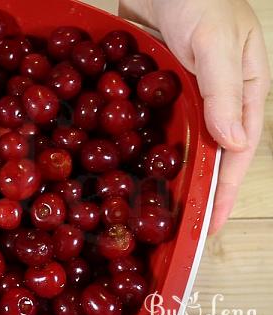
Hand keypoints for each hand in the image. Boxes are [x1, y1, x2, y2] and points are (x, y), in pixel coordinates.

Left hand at [120, 0, 270, 233]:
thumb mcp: (219, 45)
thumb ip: (225, 92)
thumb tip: (234, 146)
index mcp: (240, 92)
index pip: (236, 152)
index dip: (223, 191)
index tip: (209, 226)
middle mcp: (210, 97)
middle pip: (202, 152)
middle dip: (189, 188)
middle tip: (169, 225)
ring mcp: (176, 92)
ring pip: (171, 139)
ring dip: (158, 168)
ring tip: (141, 201)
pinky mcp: (148, 83)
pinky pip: (142, 117)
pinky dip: (133, 138)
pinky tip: (117, 158)